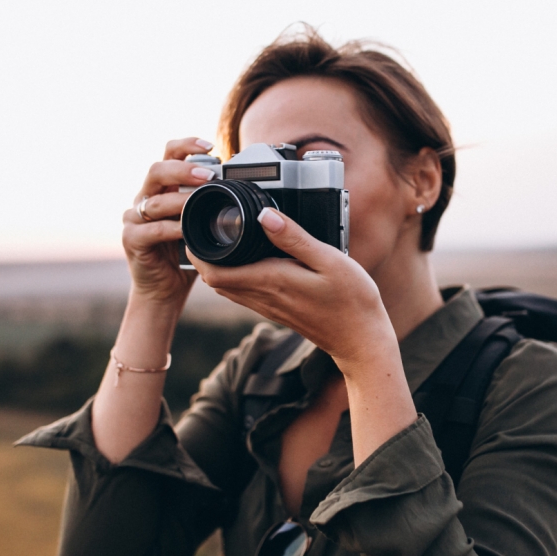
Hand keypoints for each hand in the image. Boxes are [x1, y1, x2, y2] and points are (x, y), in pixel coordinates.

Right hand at [123, 137, 216, 303]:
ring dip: (180, 200)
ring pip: (154, 201)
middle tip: (208, 175)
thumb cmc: (185, 254)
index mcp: (163, 188)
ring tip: (200, 201)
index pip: (169, 155)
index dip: (186, 145)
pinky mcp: (131, 239)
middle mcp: (145, 198)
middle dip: (183, 170)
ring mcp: (134, 218)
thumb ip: (210, 203)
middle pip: (157, 170)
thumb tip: (242, 186)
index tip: (210, 146)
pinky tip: (186, 230)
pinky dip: (171, 229)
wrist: (164, 288)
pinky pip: (151, 230)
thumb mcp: (201, 223)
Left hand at [189, 208, 397, 372]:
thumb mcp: (329, 260)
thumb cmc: (351, 300)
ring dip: (215, 267)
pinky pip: (243, 293)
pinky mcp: (277, 311)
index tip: (195, 228)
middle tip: (202, 227)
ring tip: (217, 240)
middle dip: (201, 256)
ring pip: (227, 288)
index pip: (215, 272)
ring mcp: (269, 307)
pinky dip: (233, 276)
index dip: (197, 252)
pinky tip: (245, 261)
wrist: (361, 340)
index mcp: (271, 281)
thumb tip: (263, 215)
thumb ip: (294, 238)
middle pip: (214, 280)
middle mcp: (264, 297)